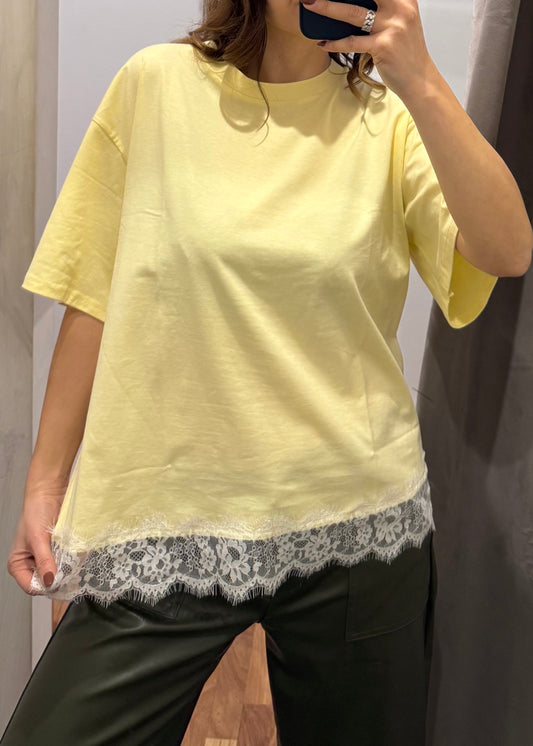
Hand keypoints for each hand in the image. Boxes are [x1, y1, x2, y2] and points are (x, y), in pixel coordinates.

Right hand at [7, 475, 66, 593]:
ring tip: (73, 559)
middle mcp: (31, 564)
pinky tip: (76, 554)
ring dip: (67, 569)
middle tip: (70, 569)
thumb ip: (44, 560)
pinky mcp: (58, 551)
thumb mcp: (38, 538)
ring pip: (58, 573)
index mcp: (18, 565)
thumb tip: (50, 581)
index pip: (32, 587)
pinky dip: (72, 560)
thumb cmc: (36, 512)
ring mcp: (46, 558)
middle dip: (58, 577)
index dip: (46, 586)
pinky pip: (66, 563)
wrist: (49, 493)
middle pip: (46, 582)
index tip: (60, 579)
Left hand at [301, 0, 438, 102]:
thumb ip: (383, 9)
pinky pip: (352, 42)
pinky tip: (322, 42)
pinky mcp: (383, 46)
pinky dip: (335, 43)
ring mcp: (392, 27)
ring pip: (353, 13)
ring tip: (311, 4)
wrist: (419, 80)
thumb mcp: (400, 22)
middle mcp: (400, 9)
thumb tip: (351, 4)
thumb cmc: (405, 53)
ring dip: (328, 8)